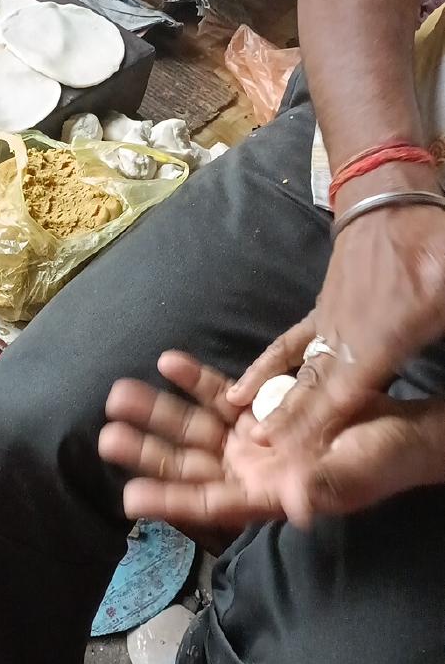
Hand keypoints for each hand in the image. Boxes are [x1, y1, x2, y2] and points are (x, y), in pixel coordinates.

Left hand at [99, 351, 444, 528]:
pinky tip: (166, 360)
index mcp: (266, 496)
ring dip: (157, 411)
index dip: (171, 501)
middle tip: (105, 437)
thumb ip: (320, 488)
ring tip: (117, 394)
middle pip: (188, 463)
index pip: (210, 502)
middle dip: (147, 451)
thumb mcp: (354, 474)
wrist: (404, 430)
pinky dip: (193, 379)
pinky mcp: (258, 407)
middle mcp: (249, 470)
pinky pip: (218, 393)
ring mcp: (250, 438)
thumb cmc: (383, 460)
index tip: (130, 497)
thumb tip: (293, 505)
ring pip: (193, 427)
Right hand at [228, 183, 444, 455]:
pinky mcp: (320, 315)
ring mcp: (328, 325)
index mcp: (379, 340)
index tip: (289, 460)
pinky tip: (239, 396)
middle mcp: (344, 339)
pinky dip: (263, 373)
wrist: (388, 198)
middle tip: (257, 465)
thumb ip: (437, 321)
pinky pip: (286, 349)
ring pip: (296, 374)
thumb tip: (432, 330)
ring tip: (244, 440)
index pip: (341, 395)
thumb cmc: (428, 249)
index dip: (315, 428)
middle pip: (311, 392)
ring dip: (271, 407)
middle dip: (285, 430)